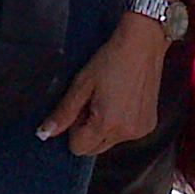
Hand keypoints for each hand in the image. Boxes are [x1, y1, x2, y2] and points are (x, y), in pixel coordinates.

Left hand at [39, 18, 167, 154]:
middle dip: (88, 131)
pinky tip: (123, 101)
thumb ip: (63, 112)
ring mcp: (140, 131)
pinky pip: (126, 134)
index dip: (73, 129)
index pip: (78, 148)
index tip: (79, 108)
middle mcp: (126, 133)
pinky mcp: (149, 125)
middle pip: (94, 149)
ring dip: (104, 128)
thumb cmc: (112, 59)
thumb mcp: (81, 84)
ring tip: (109, 99)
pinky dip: (120, 124)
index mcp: (107, 124)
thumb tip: (45, 133)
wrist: (143, 44)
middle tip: (93, 102)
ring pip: (110, 142)